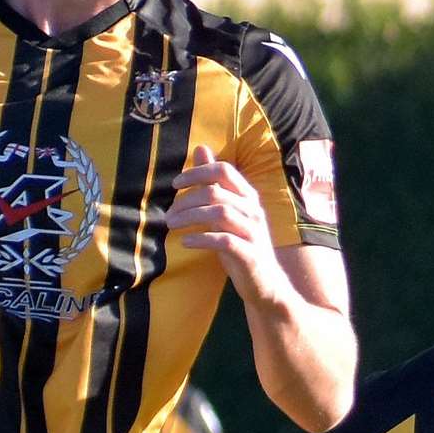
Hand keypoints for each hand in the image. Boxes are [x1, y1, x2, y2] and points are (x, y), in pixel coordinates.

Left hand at [165, 145, 284, 303]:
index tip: (175, 183)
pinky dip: (201, 238)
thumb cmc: (241, 244)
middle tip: (168, 214)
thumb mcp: (226, 211)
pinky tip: (185, 242)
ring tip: (170, 225)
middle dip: (186, 200)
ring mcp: (253, 232)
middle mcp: (253, 210)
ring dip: (189, 217)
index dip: (198, 172)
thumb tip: (201, 149)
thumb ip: (214, 183)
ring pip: (219, 213)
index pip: (224, 170)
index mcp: (248, 196)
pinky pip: (224, 241)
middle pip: (216, 192)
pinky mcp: (249, 254)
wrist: (265, 283)